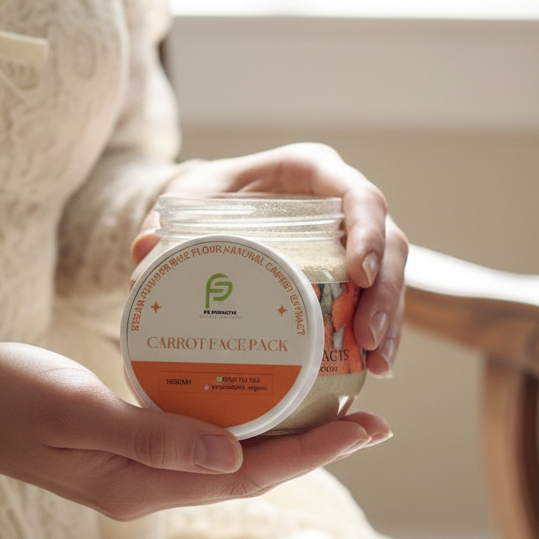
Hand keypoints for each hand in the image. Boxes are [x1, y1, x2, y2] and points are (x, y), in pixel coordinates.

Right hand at [0, 342, 390, 519]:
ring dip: (286, 435)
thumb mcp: (74, 411)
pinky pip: (206, 434)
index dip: (311, 454)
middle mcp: (152, 483)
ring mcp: (144, 465)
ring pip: (234, 455)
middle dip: (315, 447)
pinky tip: (263, 393)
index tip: (365, 428)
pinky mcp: (136, 440)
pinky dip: (244, 417)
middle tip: (370, 416)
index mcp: (141, 485)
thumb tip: (231, 457)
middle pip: (252, 470)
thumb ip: (149, 435)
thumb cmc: (10, 398)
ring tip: (333, 405)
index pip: (247, 477)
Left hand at [133, 143, 408, 375]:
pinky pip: (377, 298)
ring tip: (377, 366)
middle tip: (365, 338)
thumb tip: (145, 252)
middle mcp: (342, 202)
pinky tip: (372, 368)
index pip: (357, 193)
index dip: (368, 231)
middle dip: (386, 292)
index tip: (361, 274)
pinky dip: (378, 332)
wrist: (215, 211)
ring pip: (392, 274)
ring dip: (390, 320)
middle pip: (388, 241)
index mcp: (311, 171)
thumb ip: (163, 222)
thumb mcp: (186, 201)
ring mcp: (352, 238)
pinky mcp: (351, 272)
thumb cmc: (208, 198)